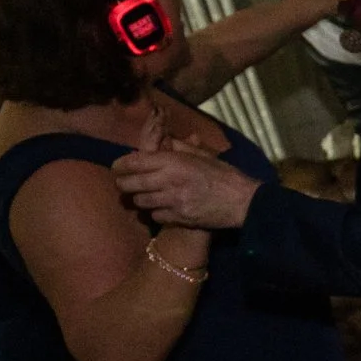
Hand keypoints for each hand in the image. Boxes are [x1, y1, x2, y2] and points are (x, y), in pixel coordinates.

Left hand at [113, 146, 260, 230]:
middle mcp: (168, 181)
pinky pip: (155, 216)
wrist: (244, 202)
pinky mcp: (178, 218)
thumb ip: (180, 147)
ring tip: (145, 197)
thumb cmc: (225, 175)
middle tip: (124, 184)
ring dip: (140, 199)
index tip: (117, 166)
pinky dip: (156, 213)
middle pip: (129, 184)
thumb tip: (164, 141)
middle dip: (123, 184)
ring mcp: (172, 202)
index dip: (120, 164)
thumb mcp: (204, 155)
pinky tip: (163, 209)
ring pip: (140, 202)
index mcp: (173, 161)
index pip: (133, 162)